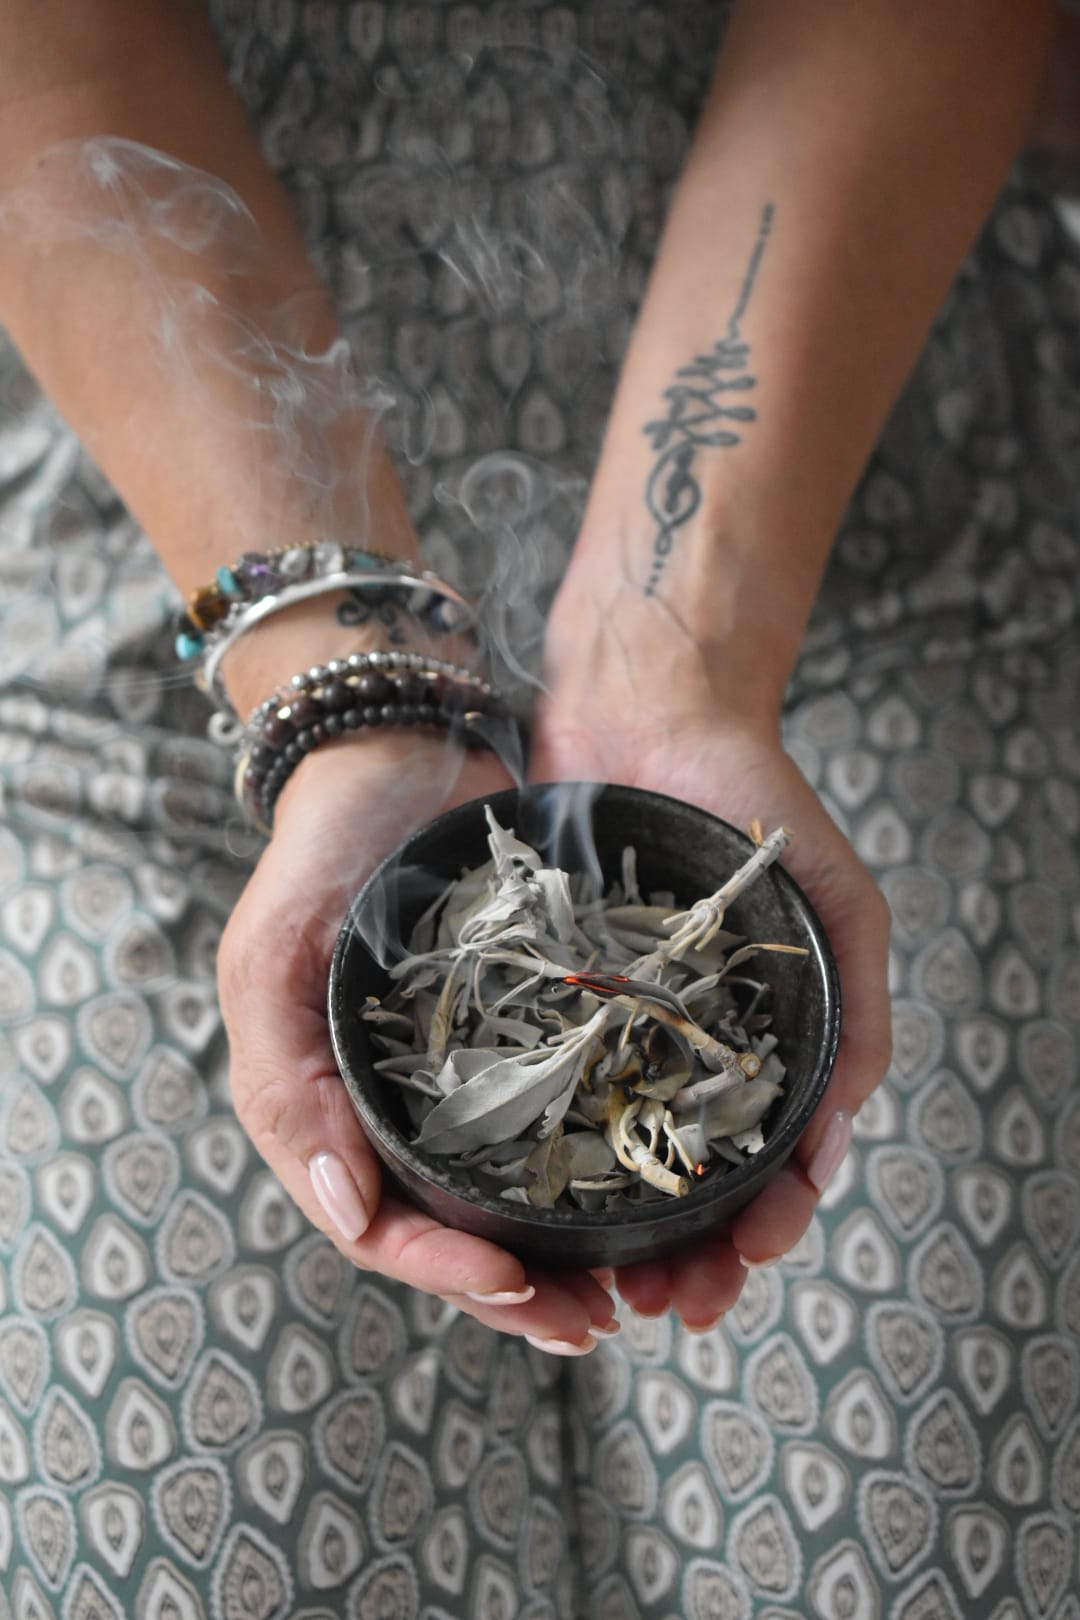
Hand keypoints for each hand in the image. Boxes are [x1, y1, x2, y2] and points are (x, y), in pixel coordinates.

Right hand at [218, 733, 617, 1348]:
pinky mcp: (519, 1035)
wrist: (404, 752)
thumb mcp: (271, 956)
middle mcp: (390, 1106)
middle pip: (453, 1233)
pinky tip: (645, 1191)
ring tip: (633, 1284)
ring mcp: (458, 1075)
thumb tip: (344, 1211)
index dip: (446, 1270)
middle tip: (596, 1321)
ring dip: (566, 1253)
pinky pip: (557, 1122)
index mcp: (324, 1108)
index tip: (521, 1284)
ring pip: (510, 1196)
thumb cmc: (326, 850)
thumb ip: (287, 1083)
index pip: (380, 1225)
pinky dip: (594, 1170)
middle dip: (521, 1291)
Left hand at [530, 613, 890, 1329]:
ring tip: (605, 1278)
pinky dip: (542, 1149)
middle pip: (682, 1179)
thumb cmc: (752, 804)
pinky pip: (538, 1087)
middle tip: (668, 1299)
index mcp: (757, 1041)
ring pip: (607, 1154)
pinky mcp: (540, 997)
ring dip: (613, 1229)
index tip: (744, 1263)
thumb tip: (835, 1141)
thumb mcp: (837, 907)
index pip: (767, 1163)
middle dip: (685, 1251)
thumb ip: (858, 1017)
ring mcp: (608, 1026)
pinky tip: (532, 1196)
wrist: (646, 713)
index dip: (761, 1225)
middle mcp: (677, 1047)